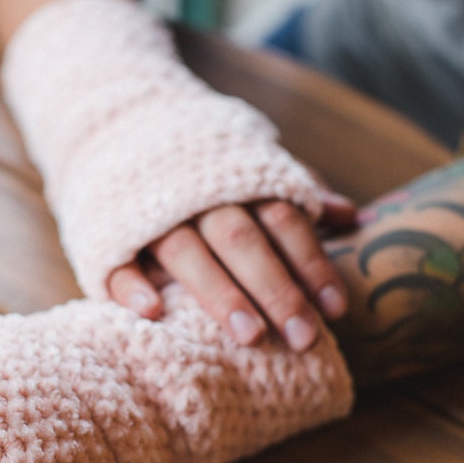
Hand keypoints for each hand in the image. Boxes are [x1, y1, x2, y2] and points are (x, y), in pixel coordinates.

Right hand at [108, 185, 356, 349]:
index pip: (283, 219)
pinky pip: (118, 259)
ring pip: (185, 252)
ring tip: (250, 336)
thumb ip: (299, 194)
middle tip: (303, 337)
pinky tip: (153, 311)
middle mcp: (199, 196)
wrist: (119, 125)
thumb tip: (352, 217)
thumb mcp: (254, 170)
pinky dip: (132, 284)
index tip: (335, 308)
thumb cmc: (205, 169)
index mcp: (240, 181)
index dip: (310, 262)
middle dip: (275, 288)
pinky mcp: (111, 233)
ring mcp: (152, 214)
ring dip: (219, 293)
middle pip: (241, 240)